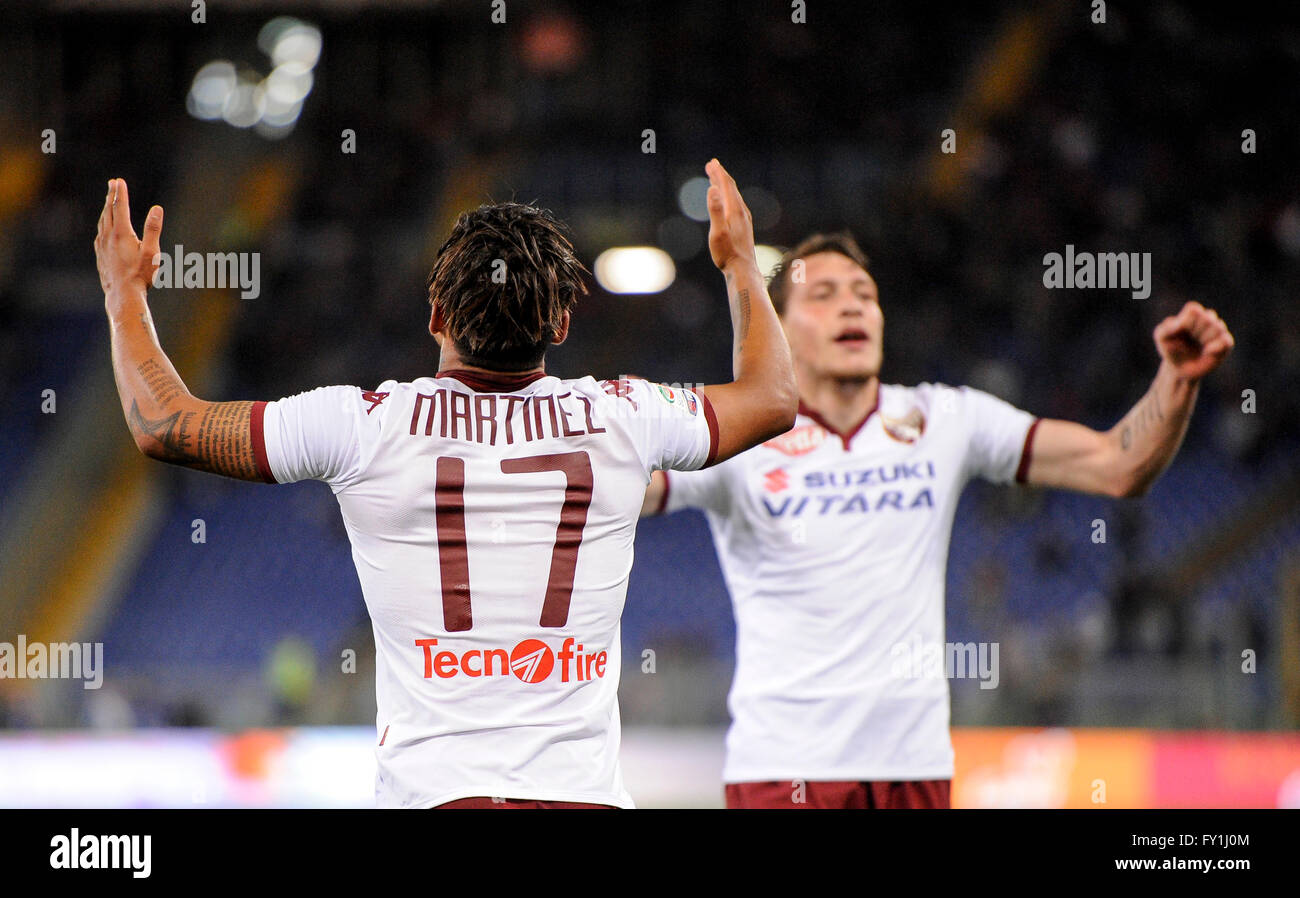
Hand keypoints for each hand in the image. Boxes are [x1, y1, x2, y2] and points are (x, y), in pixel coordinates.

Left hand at [95, 178, 163, 306]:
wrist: (122, 295)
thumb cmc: (140, 275)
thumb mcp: (152, 251)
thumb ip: (153, 229)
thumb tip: (157, 209)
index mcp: (121, 233)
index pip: (119, 207)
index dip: (120, 193)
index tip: (119, 181)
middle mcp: (108, 237)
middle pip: (108, 211)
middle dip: (111, 196)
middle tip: (112, 183)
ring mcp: (102, 246)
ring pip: (102, 222)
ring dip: (106, 209)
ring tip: (108, 202)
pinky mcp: (100, 255)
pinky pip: (99, 234)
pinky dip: (102, 224)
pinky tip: (103, 227)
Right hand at [705, 158, 757, 272]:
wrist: (743, 270)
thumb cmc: (727, 254)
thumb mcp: (718, 232)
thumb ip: (715, 210)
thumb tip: (712, 189)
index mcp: (735, 211)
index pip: (726, 186)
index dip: (718, 173)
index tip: (711, 163)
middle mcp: (742, 213)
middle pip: (731, 189)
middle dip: (721, 176)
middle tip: (712, 165)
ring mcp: (744, 220)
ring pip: (734, 197)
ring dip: (725, 187)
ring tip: (716, 180)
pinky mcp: (744, 228)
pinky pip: (736, 206)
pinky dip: (729, 198)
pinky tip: (727, 203)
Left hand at [1153, 301, 1234, 380]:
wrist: (1179, 368)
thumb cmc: (1170, 348)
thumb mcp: (1161, 337)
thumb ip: (1166, 327)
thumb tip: (1181, 323)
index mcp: (1193, 314)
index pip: (1194, 310)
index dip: (1186, 323)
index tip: (1179, 332)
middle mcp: (1208, 319)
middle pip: (1208, 318)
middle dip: (1195, 332)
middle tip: (1190, 341)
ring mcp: (1218, 331)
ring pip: (1218, 327)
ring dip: (1205, 339)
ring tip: (1198, 347)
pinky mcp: (1225, 345)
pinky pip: (1227, 341)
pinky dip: (1216, 347)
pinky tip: (1206, 352)